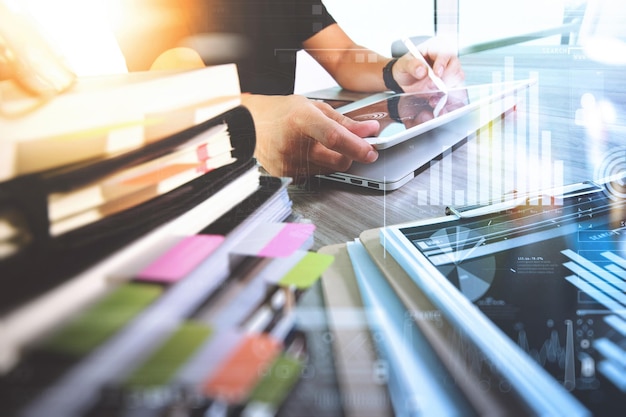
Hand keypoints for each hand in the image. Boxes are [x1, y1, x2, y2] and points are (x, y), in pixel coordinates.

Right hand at [242, 94, 379, 178]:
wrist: (247, 126)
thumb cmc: (278, 113)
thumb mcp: (312, 108)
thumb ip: (343, 121)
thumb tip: (368, 131)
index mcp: (300, 119)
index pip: (334, 138)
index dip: (356, 146)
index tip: (371, 151)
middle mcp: (293, 144)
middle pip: (337, 161)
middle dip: (350, 155)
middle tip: (350, 145)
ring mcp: (288, 163)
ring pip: (328, 170)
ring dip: (331, 159)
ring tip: (314, 143)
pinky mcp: (285, 176)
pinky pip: (314, 176)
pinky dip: (316, 166)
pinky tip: (303, 153)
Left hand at [393, 38, 464, 92]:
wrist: (405, 80)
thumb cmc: (406, 67)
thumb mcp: (403, 64)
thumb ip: (411, 65)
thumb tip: (422, 70)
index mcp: (436, 47)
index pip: (445, 53)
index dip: (442, 64)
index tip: (436, 74)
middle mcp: (446, 58)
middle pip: (455, 67)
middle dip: (445, 79)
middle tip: (431, 86)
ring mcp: (450, 71)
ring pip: (457, 79)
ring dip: (446, 88)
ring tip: (431, 94)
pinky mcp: (450, 83)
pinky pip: (454, 90)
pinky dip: (446, 96)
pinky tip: (434, 99)